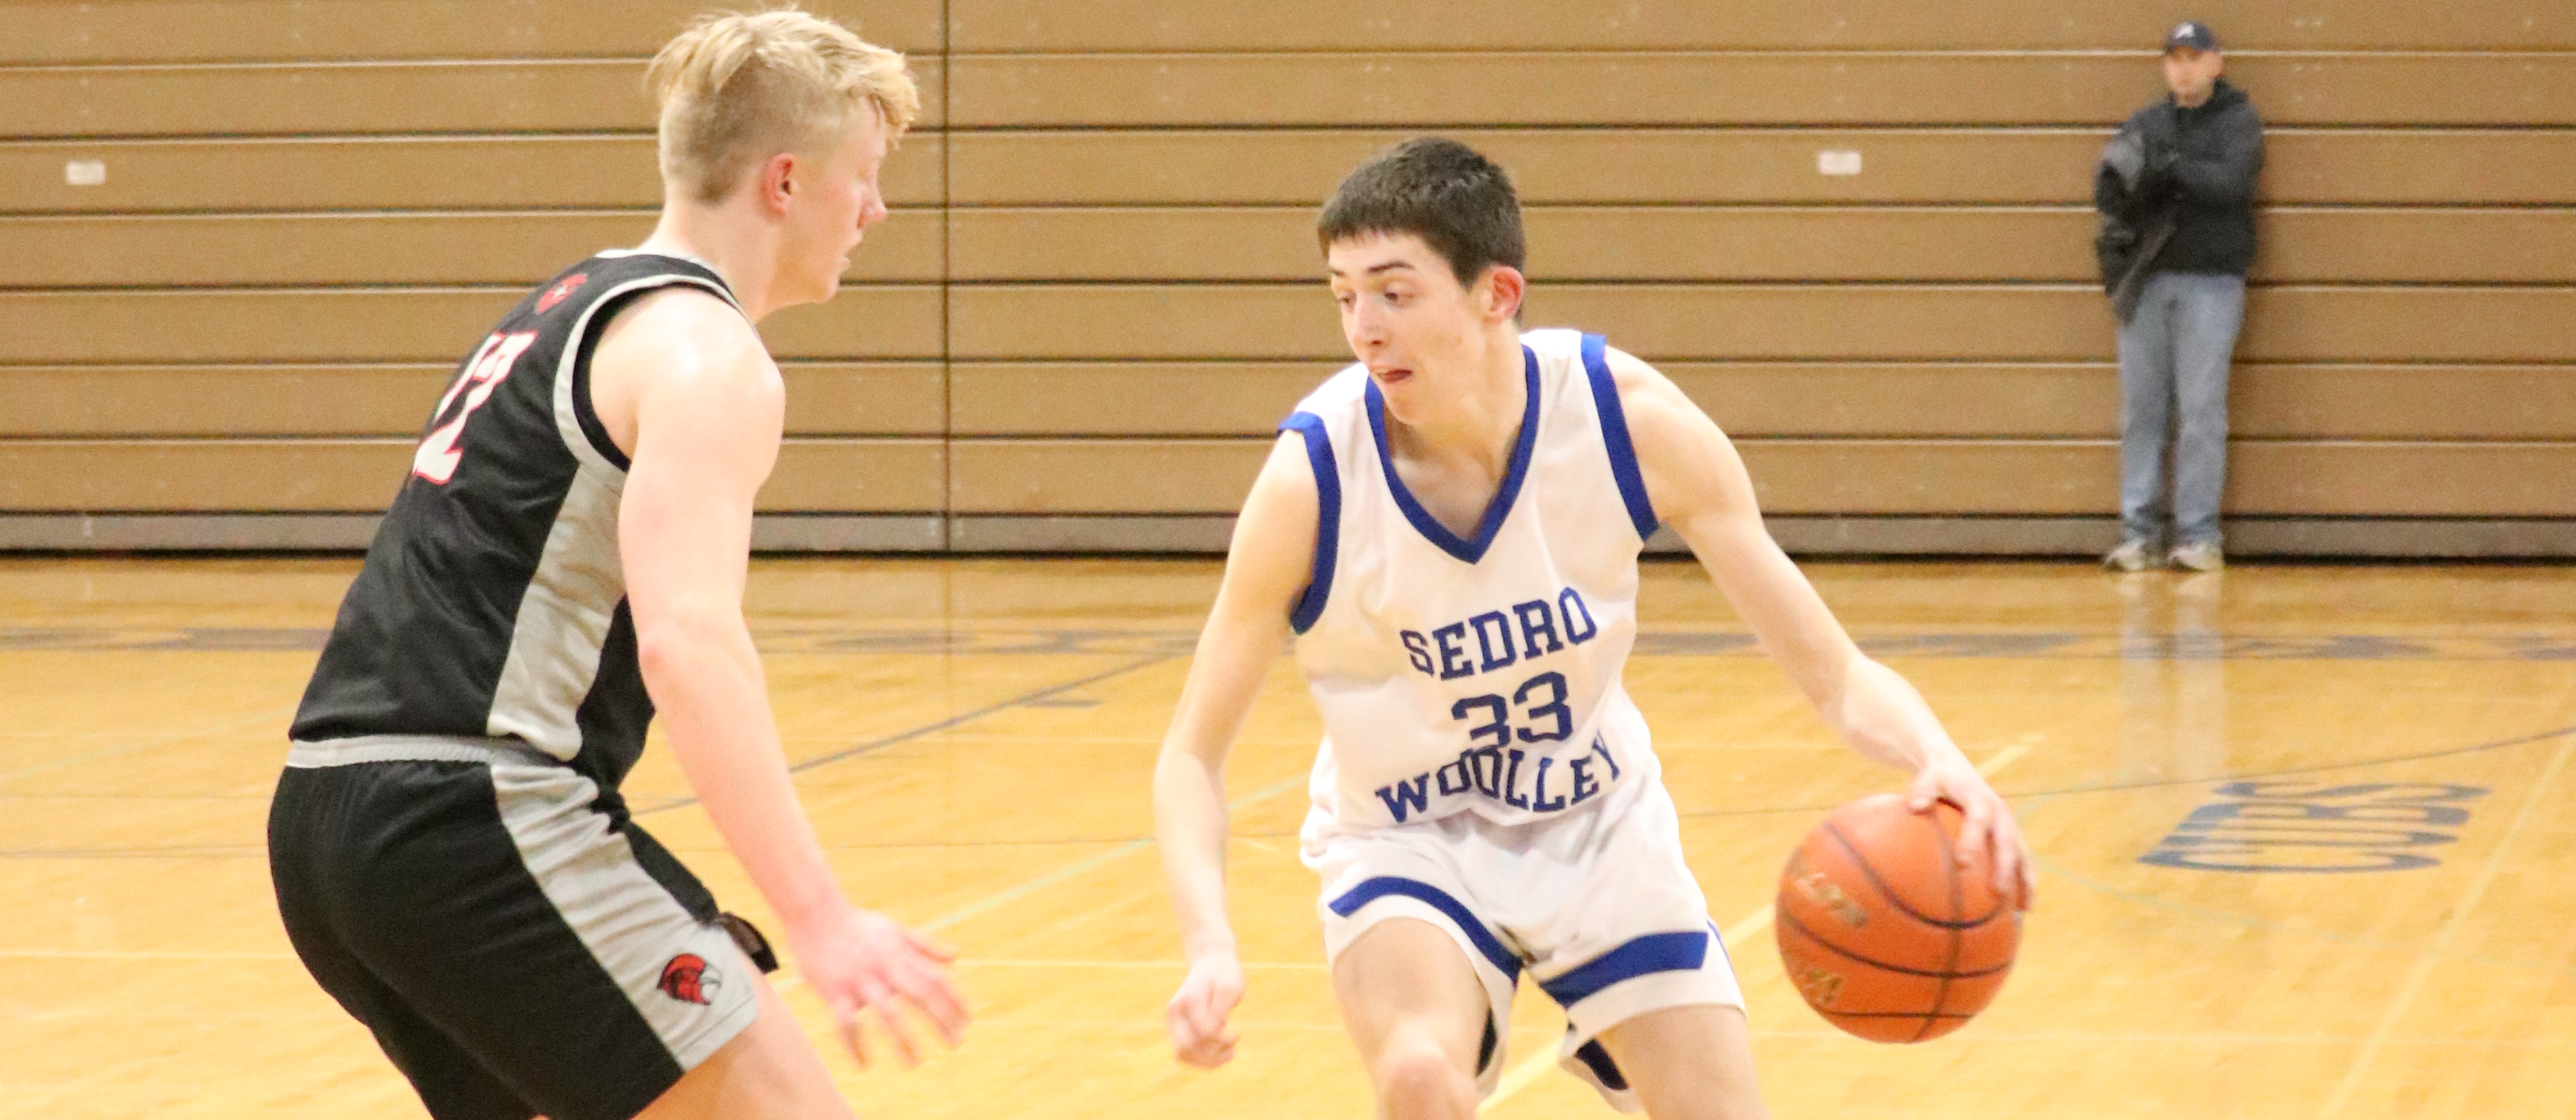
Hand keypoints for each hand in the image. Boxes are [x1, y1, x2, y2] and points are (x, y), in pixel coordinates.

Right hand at [787, 904, 968, 1068]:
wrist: (815, 914)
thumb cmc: (858, 924)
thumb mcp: (896, 930)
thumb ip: (926, 945)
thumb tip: (957, 956)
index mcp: (901, 953)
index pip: (936, 979)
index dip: (955, 999)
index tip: (968, 1020)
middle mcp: (885, 967)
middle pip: (921, 995)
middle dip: (941, 1020)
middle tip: (956, 1044)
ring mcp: (860, 980)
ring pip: (887, 1013)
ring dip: (904, 1040)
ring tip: (914, 1064)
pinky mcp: (834, 991)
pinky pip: (846, 1023)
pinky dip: (855, 1046)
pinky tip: (863, 1065)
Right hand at [1165, 952, 1244, 1067]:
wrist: (1211, 962)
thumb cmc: (1225, 974)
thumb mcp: (1231, 986)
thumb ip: (1221, 1009)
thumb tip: (1214, 1032)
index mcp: (1189, 1000)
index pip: (1203, 1033)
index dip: (1222, 1039)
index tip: (1237, 1034)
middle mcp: (1176, 1012)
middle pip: (1186, 1049)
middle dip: (1212, 1056)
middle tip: (1232, 1047)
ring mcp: (1173, 1021)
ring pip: (1183, 1055)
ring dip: (1206, 1061)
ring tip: (1228, 1052)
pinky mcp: (1177, 1028)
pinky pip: (1184, 1053)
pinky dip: (1202, 1059)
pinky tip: (1221, 1052)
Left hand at [1908, 756, 2035, 909]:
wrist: (1956, 768)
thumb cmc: (1938, 778)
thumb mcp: (1928, 779)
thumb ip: (1922, 790)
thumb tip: (1915, 805)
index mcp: (1979, 800)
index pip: (1978, 820)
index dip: (1973, 840)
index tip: (1963, 863)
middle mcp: (2000, 814)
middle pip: (2007, 841)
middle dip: (2005, 866)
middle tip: (1999, 891)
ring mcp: (2009, 825)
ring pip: (2022, 854)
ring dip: (2025, 879)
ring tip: (2024, 908)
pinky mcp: (2012, 835)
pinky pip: (2022, 860)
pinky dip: (2025, 881)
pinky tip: (2021, 908)